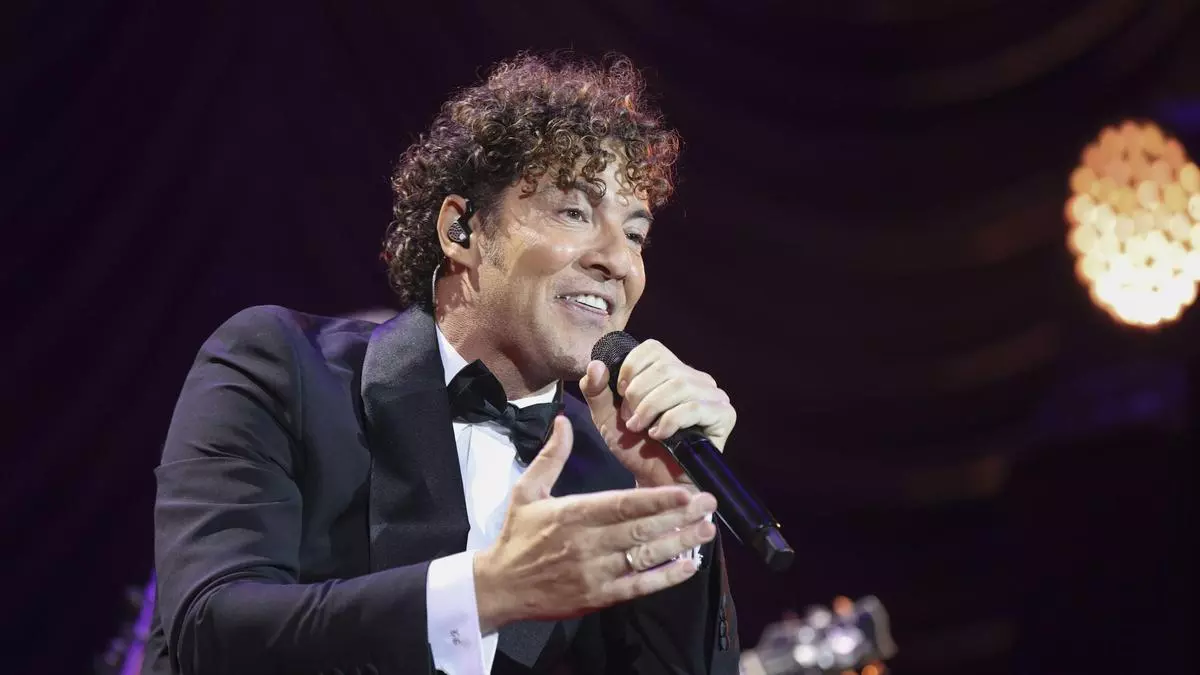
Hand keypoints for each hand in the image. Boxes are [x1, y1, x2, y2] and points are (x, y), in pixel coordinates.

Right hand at [473, 416, 717, 632]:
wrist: (499, 587)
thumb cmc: (516, 535)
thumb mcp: (527, 490)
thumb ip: (551, 456)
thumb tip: (563, 420)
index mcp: (572, 513)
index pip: (622, 505)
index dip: (656, 499)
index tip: (685, 491)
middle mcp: (587, 543)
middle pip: (641, 530)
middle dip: (679, 517)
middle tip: (709, 504)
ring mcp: (595, 573)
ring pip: (645, 557)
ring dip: (680, 543)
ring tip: (707, 530)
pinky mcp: (598, 597)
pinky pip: (638, 586)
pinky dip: (666, 578)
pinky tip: (689, 566)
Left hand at [580, 339, 735, 487]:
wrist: (654, 483)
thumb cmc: (635, 449)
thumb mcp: (606, 418)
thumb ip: (596, 390)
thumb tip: (596, 364)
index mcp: (670, 371)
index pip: (652, 349)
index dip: (631, 369)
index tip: (622, 396)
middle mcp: (695, 378)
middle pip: (664, 367)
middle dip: (638, 396)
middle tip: (631, 421)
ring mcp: (713, 395)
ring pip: (679, 384)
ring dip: (651, 409)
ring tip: (642, 429)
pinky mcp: (723, 415)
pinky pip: (694, 407)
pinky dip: (669, 421)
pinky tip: (660, 436)